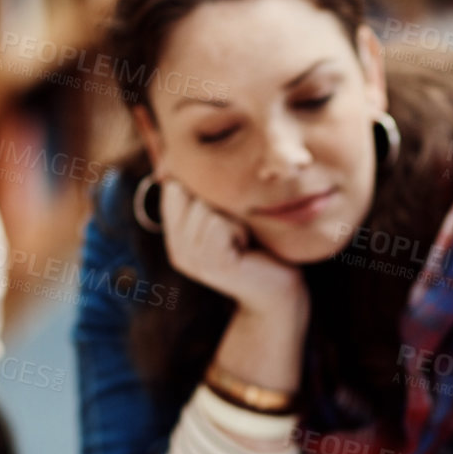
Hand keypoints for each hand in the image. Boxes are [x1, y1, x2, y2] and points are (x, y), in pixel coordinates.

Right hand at [157, 178, 305, 318]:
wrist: (279, 291)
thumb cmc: (258, 247)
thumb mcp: (225, 216)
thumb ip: (202, 196)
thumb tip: (178, 162)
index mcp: (176, 239)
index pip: (173, 188)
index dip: (205, 190)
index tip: (225, 216)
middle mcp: (178, 252)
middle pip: (188, 195)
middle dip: (219, 204)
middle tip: (236, 232)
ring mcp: (193, 260)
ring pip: (204, 209)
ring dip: (232, 217)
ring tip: (242, 241)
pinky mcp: (213, 264)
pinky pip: (218, 224)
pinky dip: (238, 229)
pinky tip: (245, 248)